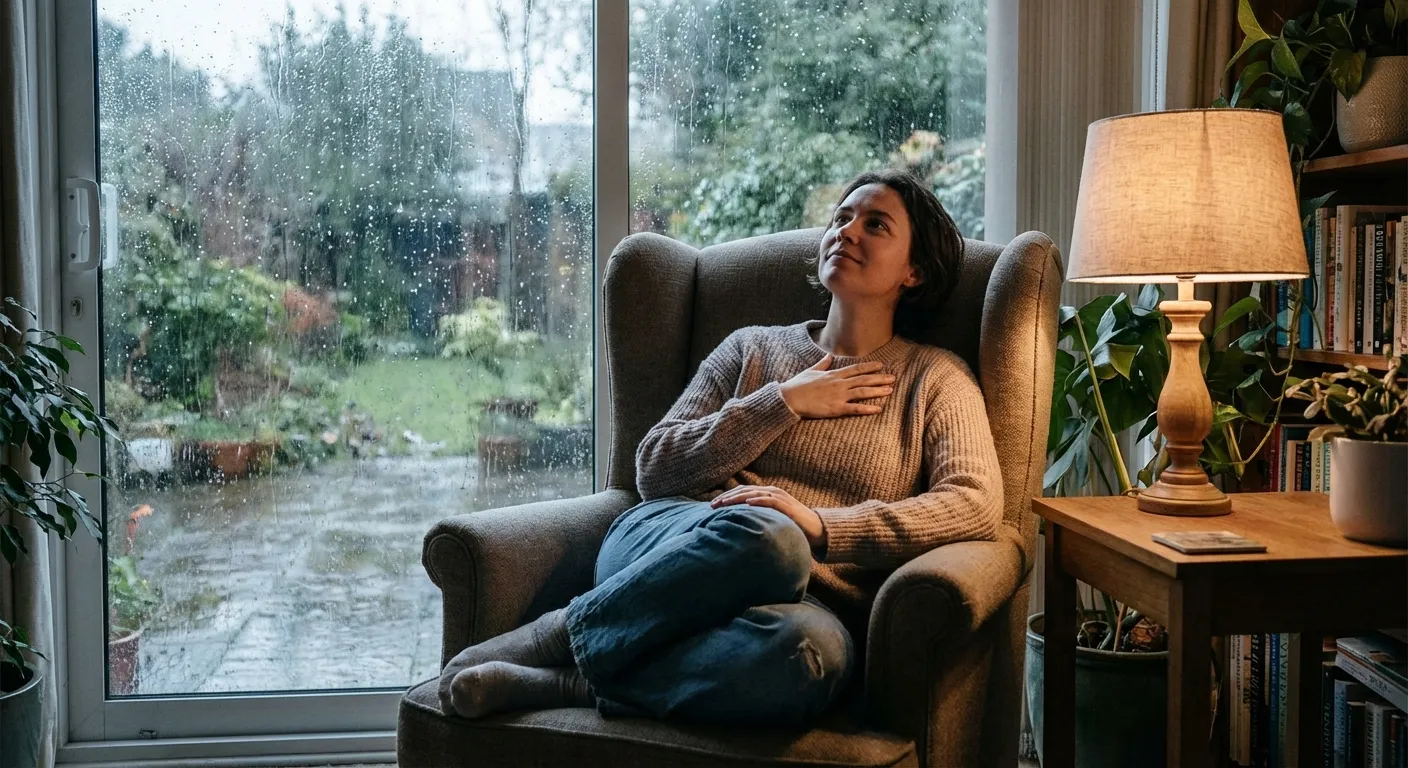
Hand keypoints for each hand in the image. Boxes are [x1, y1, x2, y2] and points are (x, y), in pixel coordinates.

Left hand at [710, 485, 824, 548]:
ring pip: (754, 493)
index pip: (741, 492)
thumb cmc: (790, 525)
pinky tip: (748, 503)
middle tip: (712, 505)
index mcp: (766, 493)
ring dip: (737, 498)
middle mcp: (771, 492)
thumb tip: (736, 524)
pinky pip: (771, 501)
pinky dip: (759, 500)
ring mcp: (779, 497)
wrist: (815, 529)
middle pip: (744, 491)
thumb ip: (756, 517)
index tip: (712, 504)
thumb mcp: (770, 519)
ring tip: (724, 503)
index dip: (726, 496)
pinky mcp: (787, 506)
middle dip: (727, 497)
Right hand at [778, 354, 894, 418]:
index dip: (870, 367)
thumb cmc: (798, 385)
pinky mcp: (836, 408)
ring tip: (890, 390)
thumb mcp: (811, 371)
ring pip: (862, 391)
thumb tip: (829, 356)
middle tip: (893, 378)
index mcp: (833, 374)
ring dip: (877, 390)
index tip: (881, 365)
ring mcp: (838, 396)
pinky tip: (878, 409)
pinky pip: (855, 408)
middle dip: (879, 378)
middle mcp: (839, 383)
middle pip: (863, 379)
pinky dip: (867, 408)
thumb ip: (822, 364)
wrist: (790, 399)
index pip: (856, 369)